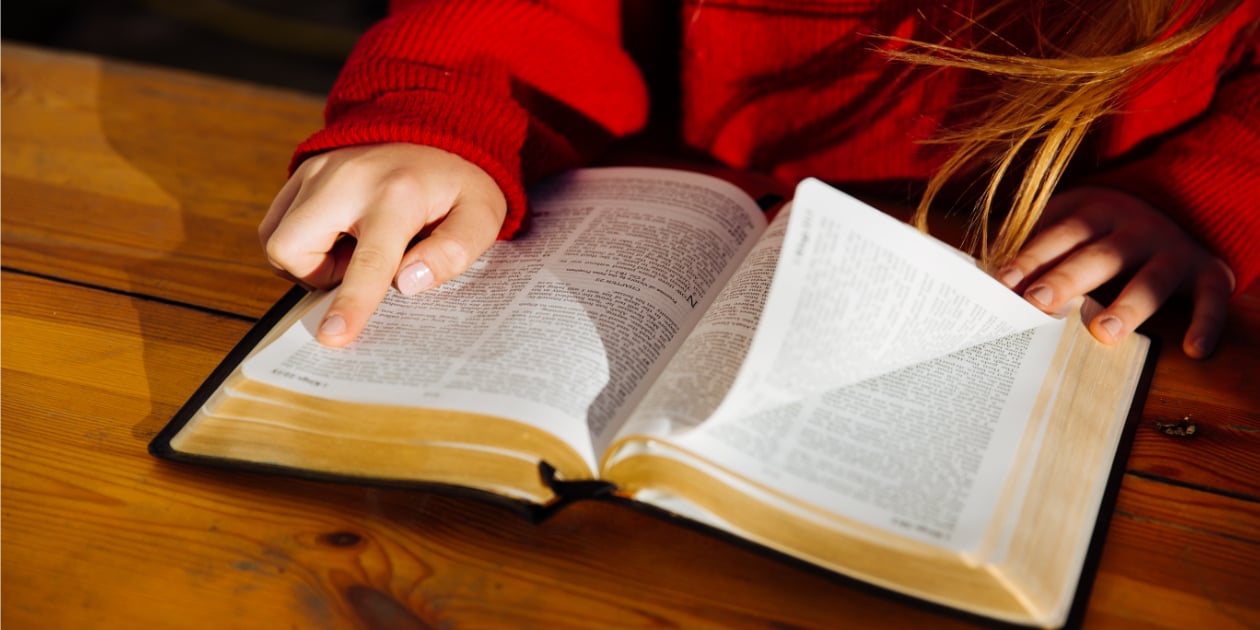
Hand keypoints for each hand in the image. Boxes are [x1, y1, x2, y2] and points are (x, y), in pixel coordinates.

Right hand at [259, 143, 506, 346]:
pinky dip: (301, 238)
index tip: (334, 335)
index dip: (351, 303)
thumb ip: (454, 252)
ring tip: (353, 245)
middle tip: (362, 264)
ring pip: (277, 237)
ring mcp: (319, 169)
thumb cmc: (460, 183)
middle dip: (318, 275)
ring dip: (309, 257)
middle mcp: (348, 179)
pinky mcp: (304, 168)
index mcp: (397, 196)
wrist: (438, 128)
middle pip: (292, 249)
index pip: (369, 262)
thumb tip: (408, 283)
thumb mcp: (482, 217)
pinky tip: (338, 231)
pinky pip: (277, 220)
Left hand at [995, 187, 1234, 357]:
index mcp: (1096, 212)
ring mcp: (1173, 250)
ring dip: (1129, 306)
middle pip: (1098, 256)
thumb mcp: (1075, 216)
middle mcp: (1134, 229)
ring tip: (1103, 334)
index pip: (1059, 234)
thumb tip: (986, 271)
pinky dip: (1206, 323)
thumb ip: (1038, 239)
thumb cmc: (1109, 225)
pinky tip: (1193, 350)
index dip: (1032, 256)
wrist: (1188, 198)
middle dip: (1067, 279)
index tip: (1004, 283)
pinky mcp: (1208, 271)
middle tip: (1038, 304)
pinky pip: (1212, 296)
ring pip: (1152, 279)